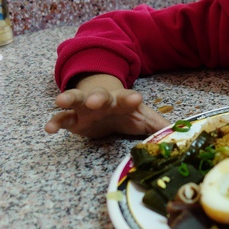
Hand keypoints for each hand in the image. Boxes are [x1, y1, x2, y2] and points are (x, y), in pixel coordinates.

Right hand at [44, 74, 169, 138]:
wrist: (103, 104)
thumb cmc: (126, 112)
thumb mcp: (143, 118)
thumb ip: (158, 125)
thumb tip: (180, 132)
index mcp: (123, 100)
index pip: (128, 98)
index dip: (131, 99)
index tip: (135, 99)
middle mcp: (103, 101)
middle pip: (100, 96)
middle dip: (97, 97)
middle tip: (95, 100)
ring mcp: (85, 108)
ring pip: (76, 100)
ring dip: (69, 99)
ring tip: (60, 101)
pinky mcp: (73, 119)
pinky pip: (62, 119)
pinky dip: (55, 122)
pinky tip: (49, 129)